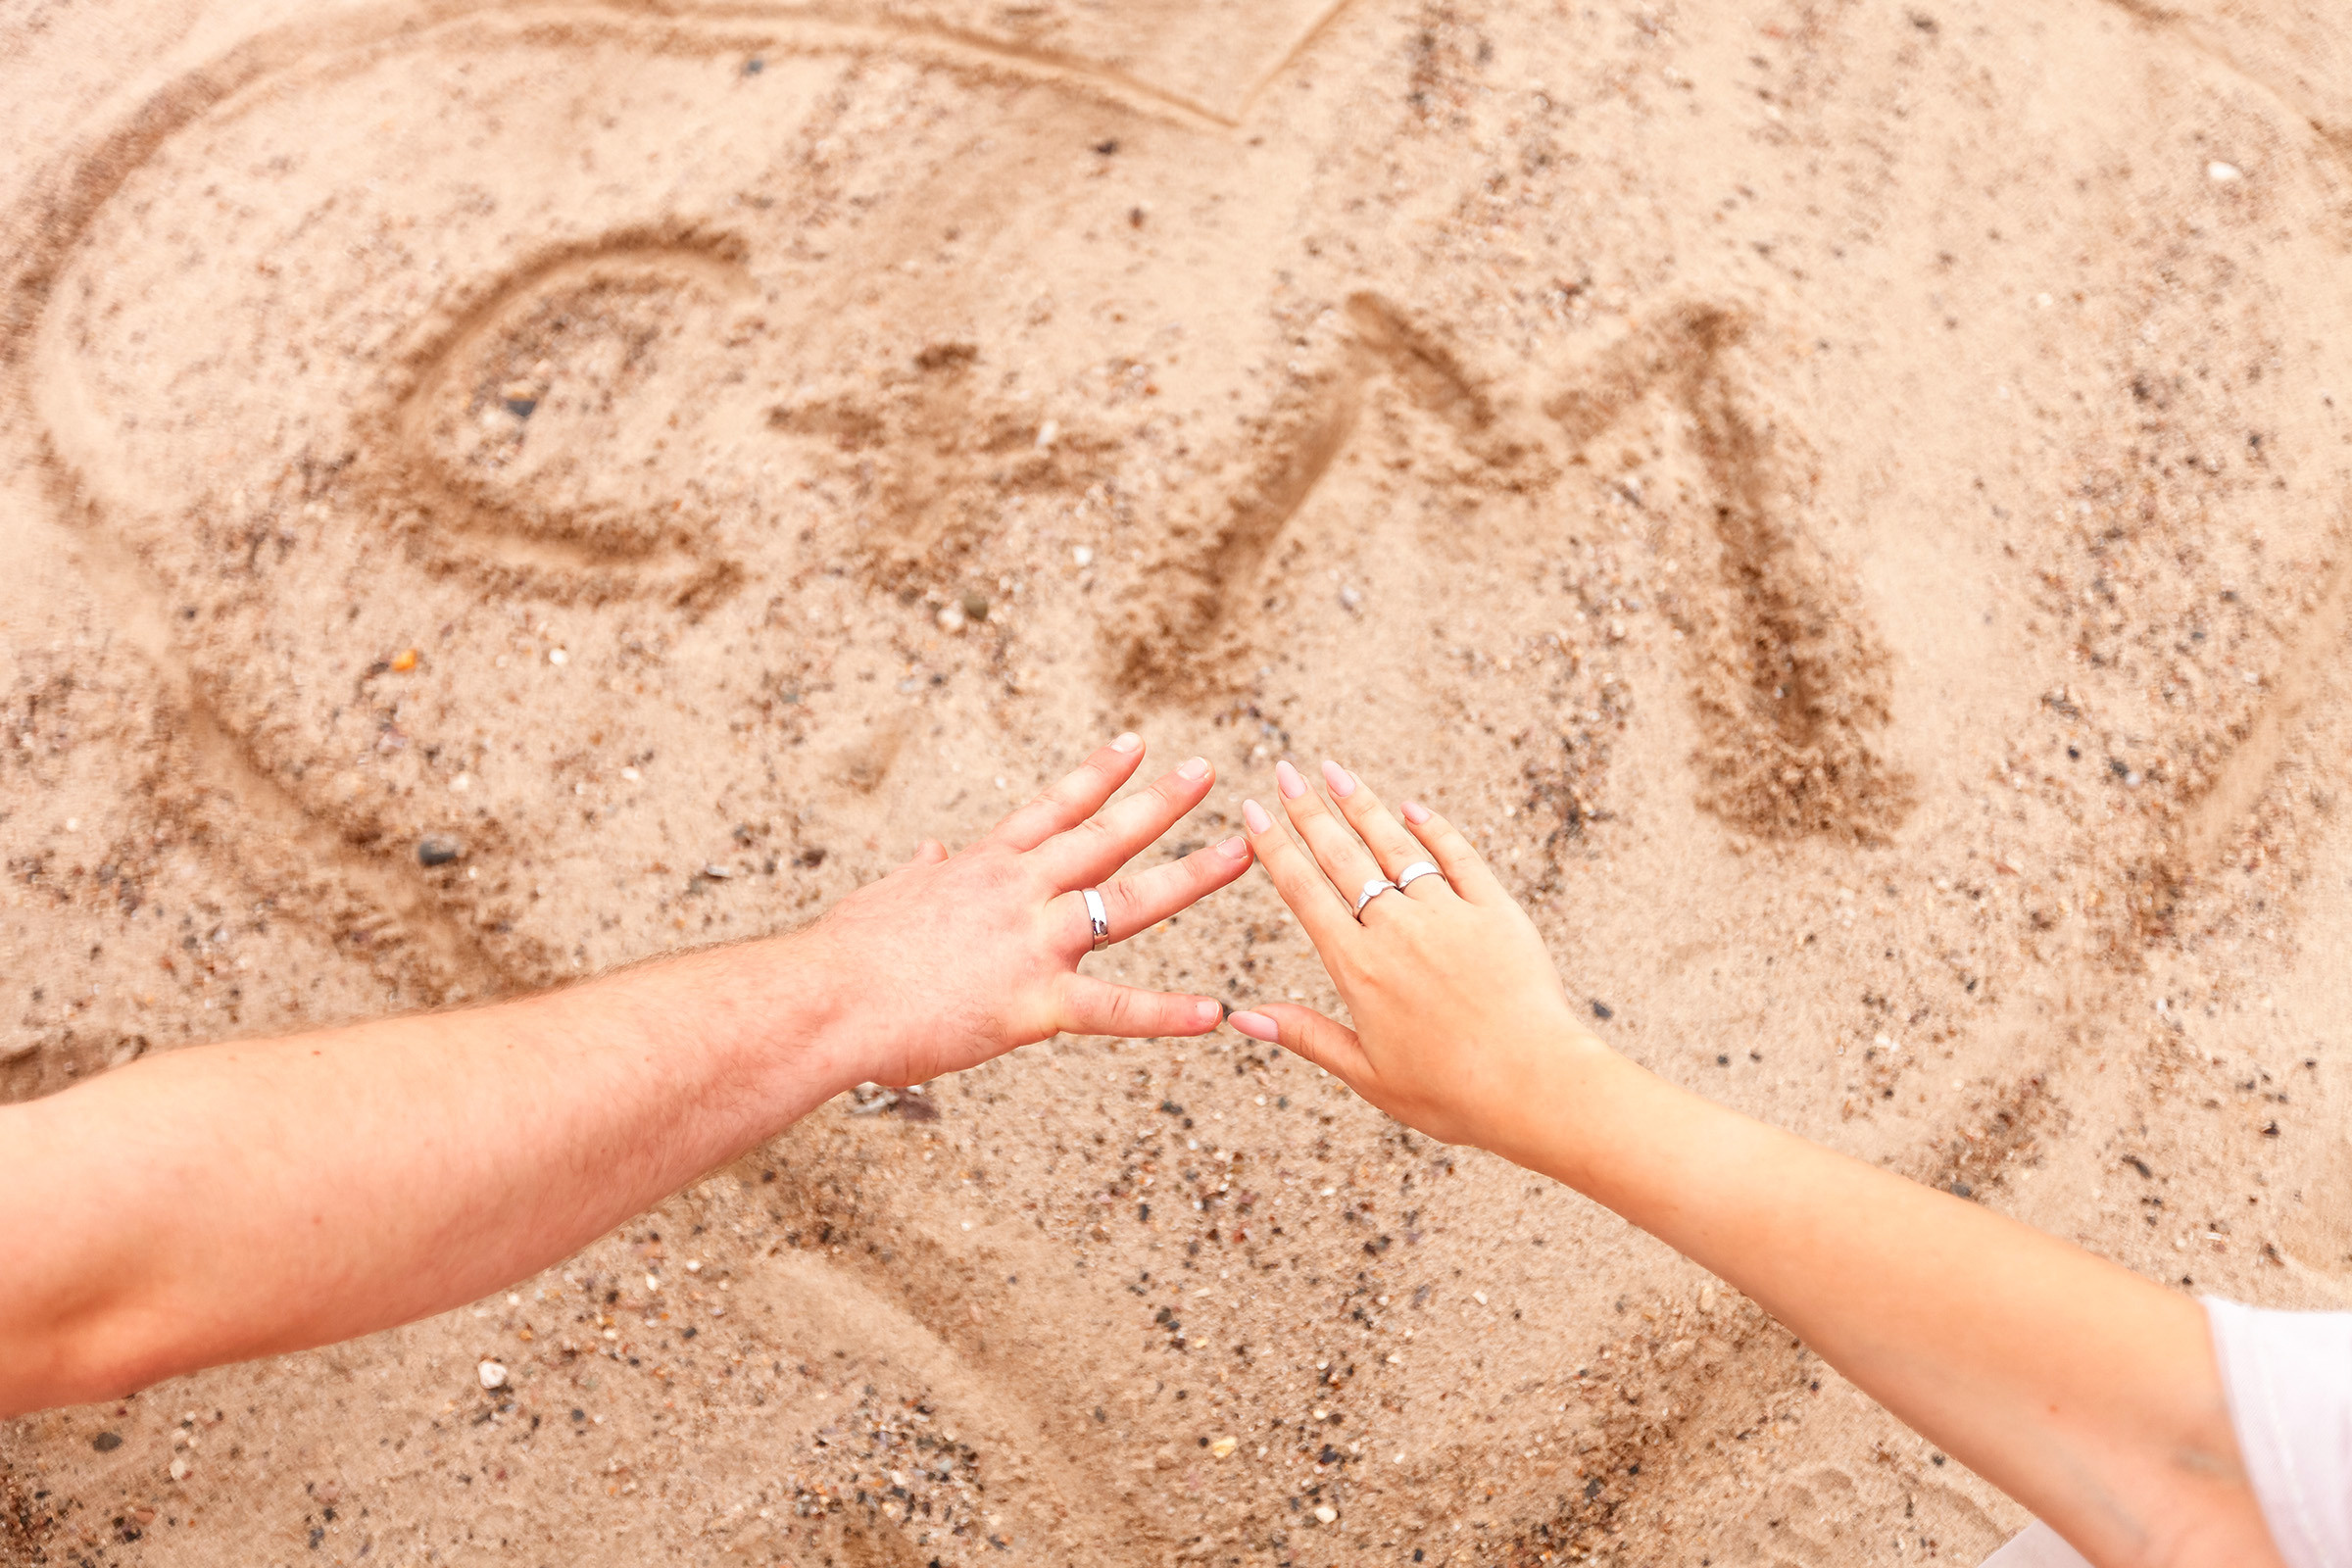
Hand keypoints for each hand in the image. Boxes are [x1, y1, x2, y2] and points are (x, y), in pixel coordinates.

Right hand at [804, 733, 1251, 1089]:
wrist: (824, 997)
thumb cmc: (843, 957)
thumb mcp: (883, 898)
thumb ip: (918, 876)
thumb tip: (930, 854)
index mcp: (983, 868)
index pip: (1053, 808)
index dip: (1098, 776)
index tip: (1136, 744)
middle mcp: (1017, 893)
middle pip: (1104, 838)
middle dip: (1160, 803)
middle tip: (1208, 771)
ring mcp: (1031, 943)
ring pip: (1127, 904)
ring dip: (1191, 876)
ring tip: (1242, 853)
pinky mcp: (1033, 1003)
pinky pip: (1113, 1008)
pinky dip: (1165, 1014)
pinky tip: (1213, 1014)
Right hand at [1226, 759, 1597, 1150]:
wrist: (1534, 1085)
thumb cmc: (1450, 1092)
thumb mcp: (1365, 1074)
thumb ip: (1305, 1035)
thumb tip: (1242, 1018)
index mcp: (1358, 967)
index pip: (1303, 891)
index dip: (1275, 847)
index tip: (1254, 810)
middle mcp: (1397, 929)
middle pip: (1343, 856)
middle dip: (1309, 810)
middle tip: (1286, 771)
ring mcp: (1448, 914)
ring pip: (1395, 847)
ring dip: (1362, 806)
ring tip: (1335, 771)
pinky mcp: (1495, 911)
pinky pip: (1459, 857)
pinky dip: (1433, 830)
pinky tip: (1412, 808)